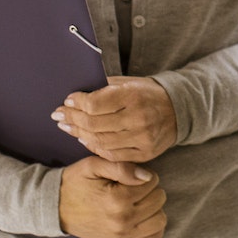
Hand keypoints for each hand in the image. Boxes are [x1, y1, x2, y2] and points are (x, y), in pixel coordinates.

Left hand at [55, 77, 177, 161]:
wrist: (179, 110)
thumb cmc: (148, 93)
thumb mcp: (129, 82)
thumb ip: (104, 87)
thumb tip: (75, 96)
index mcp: (133, 96)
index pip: (95, 104)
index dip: (77, 103)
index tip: (67, 101)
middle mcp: (139, 118)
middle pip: (94, 124)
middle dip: (72, 119)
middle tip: (58, 115)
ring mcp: (142, 138)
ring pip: (100, 142)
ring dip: (79, 134)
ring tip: (67, 127)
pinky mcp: (145, 154)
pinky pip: (112, 155)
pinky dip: (94, 147)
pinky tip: (85, 139)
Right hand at [57, 155, 166, 237]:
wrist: (56, 207)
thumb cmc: (75, 183)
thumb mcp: (94, 165)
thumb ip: (122, 167)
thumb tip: (147, 176)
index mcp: (117, 200)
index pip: (152, 181)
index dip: (142, 174)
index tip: (127, 176)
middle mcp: (122, 221)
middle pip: (158, 199)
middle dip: (149, 189)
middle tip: (131, 187)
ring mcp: (122, 236)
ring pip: (160, 219)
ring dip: (153, 208)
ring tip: (137, 201)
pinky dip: (153, 228)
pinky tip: (143, 217)